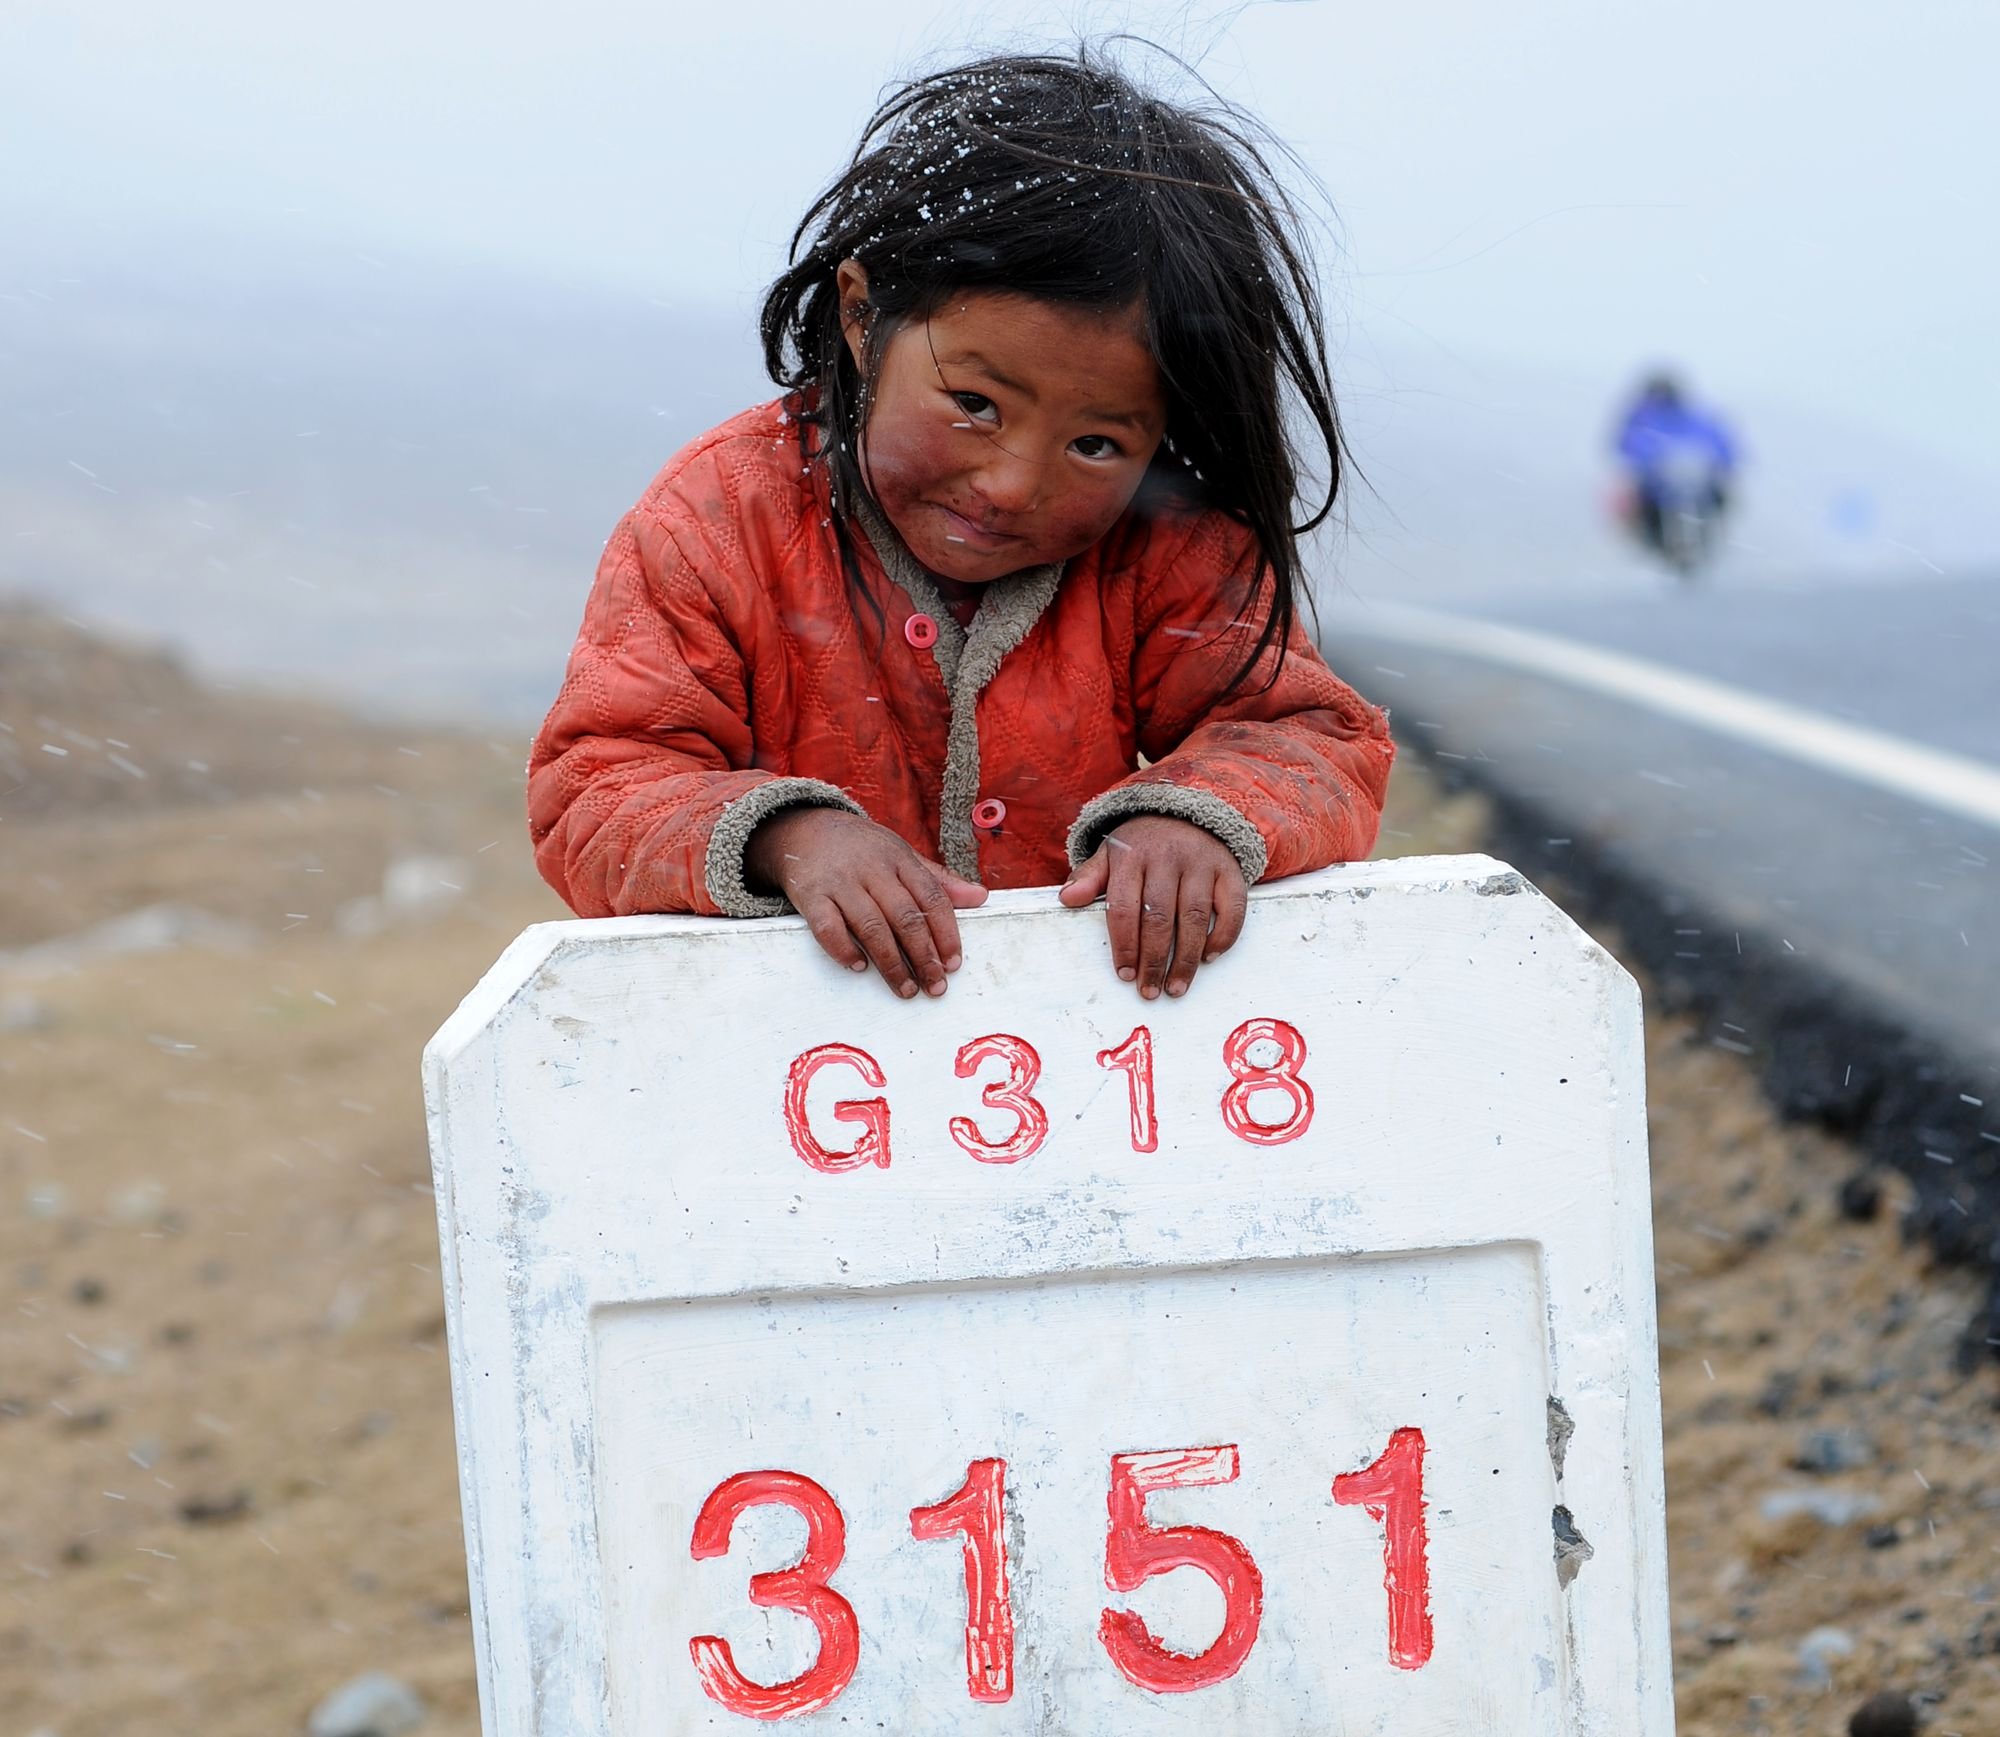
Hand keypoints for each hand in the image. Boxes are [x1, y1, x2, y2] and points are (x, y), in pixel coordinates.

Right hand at [747, 808, 986, 997]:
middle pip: (905, 917)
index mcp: (900, 860)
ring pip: (871, 927)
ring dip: (891, 963)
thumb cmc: (862, 849)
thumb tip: (980, 897)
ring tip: (905, 988)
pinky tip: (859, 967)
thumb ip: (938, 880)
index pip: (932, 897)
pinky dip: (844, 950)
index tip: (953, 964)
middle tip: (934, 985)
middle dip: (924, 957)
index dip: (946, 933)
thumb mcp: (901, 855)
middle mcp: (872, 870)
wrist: (804, 830)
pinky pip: (827, 927)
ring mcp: (840, 882)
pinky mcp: (811, 895)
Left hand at [1059, 815, 1247, 998]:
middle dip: (1154, 961)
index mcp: (1132, 855)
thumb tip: (1067, 898)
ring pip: (1194, 918)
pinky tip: (1208, 958)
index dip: (1124, 945)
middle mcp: (1168, 858)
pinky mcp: (1228, 870)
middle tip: (1150, 991)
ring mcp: (1201, 864)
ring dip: (1186, 959)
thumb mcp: (1111, 853)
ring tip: (1176, 987)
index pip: (1124, 907)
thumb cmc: (1143, 844)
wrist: (1187, 812)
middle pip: (1159, 919)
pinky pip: (1231, 909)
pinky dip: (1222, 937)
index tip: (1124, 974)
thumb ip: (1090, 878)